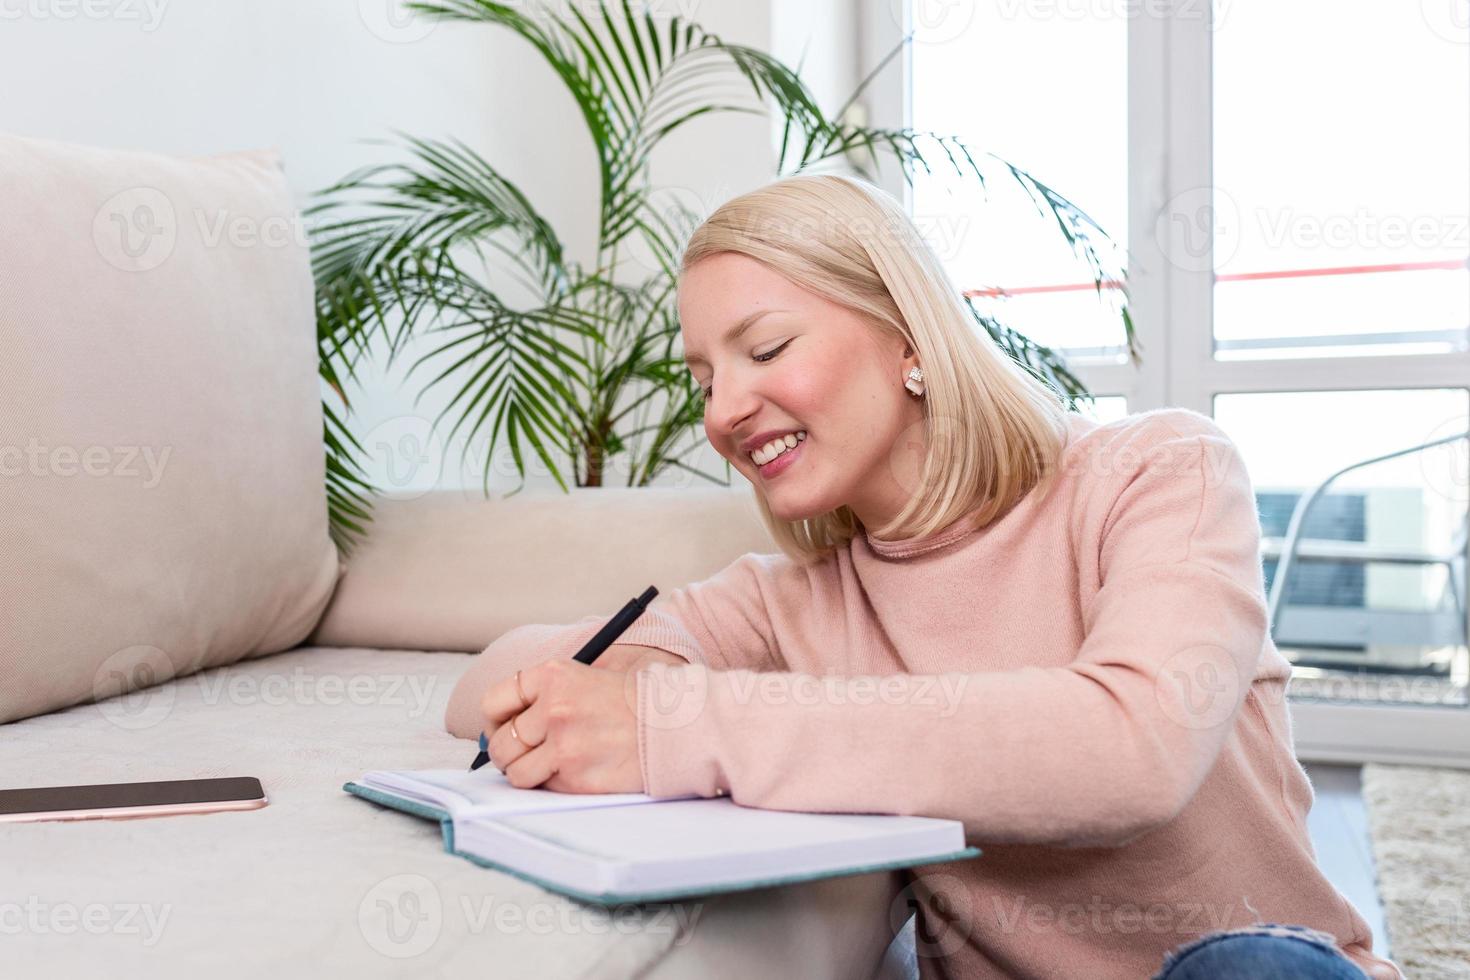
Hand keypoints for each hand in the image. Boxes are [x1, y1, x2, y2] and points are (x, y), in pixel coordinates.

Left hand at [482, 656, 652, 793]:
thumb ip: (545, 695)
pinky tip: (576, 770)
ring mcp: (564, 745)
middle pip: (500, 742)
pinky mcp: (577, 778)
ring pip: (516, 773)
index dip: (495, 719)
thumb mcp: (586, 677)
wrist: (676, 724)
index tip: (502, 727)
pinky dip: (553, 784)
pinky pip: (544, 788)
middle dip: (507, 752)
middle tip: (523, 753)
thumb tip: (504, 727)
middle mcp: (554, 709)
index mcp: (553, 675)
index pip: (494, 701)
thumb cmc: (633, 701)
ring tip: (549, 766)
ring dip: (527, 773)